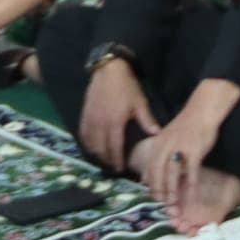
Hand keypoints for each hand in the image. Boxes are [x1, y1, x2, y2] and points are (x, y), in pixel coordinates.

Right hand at [74, 52, 152, 167]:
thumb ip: (147, 120)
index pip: (115, 148)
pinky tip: (92, 147)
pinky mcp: (84, 114)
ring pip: (91, 143)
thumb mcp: (140, 102)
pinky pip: (83, 133)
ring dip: (97, 153)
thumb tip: (157, 135)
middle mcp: (100, 124)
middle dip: (107, 160)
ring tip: (104, 159)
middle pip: (101, 149)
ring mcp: (90, 119)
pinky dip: (87, 143)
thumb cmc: (126, 86)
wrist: (108, 70)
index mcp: (115, 123)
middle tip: (114, 167)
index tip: (121, 169)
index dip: (117, 160)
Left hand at [133, 107, 218, 223]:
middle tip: (162, 204)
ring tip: (173, 203)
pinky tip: (191, 196)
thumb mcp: (167, 139)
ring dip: (172, 190)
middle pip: (158, 171)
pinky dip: (190, 185)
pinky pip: (191, 171)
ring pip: (172, 173)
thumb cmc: (185, 127)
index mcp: (158, 143)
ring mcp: (180, 147)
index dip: (151, 184)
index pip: (150, 166)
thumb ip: (160, 156)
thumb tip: (148, 177)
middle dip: (159, 190)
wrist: (202, 111)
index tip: (153, 197)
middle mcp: (166, 145)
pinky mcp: (195, 150)